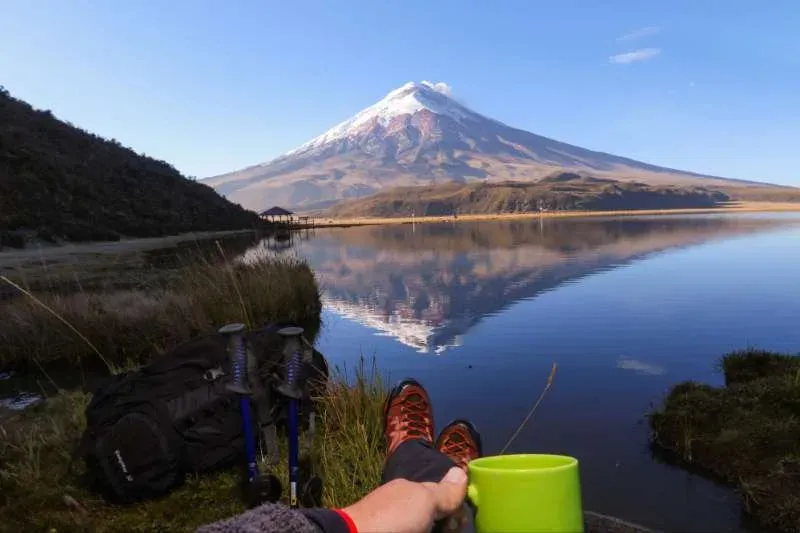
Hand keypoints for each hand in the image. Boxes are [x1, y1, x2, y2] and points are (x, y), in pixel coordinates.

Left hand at [342, 467, 467, 532]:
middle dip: (449, 525)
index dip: (456, 508)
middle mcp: (406, 510)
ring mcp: (401, 526)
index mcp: (410, 493)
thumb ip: (444, 491)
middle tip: (447, 531)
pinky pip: (416, 532)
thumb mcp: (423, 500)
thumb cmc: (392, 519)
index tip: (459, 520)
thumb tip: (462, 470)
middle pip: (438, 516)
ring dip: (438, 531)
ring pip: (428, 528)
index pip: (442, 496)